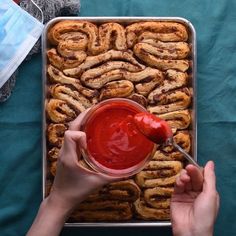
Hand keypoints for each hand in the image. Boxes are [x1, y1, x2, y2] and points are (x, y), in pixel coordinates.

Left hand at [27, 111, 116, 235]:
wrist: (60, 200)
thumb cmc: (76, 192)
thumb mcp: (96, 183)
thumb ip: (113, 177)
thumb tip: (129, 170)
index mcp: (69, 156)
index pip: (70, 134)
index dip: (81, 133)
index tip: (91, 141)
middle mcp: (65, 151)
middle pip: (70, 126)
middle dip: (82, 116)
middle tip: (96, 110)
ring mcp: (64, 151)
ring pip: (70, 130)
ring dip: (81, 122)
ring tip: (95, 117)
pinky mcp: (67, 154)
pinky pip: (73, 137)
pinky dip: (81, 130)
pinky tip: (91, 132)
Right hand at [171, 161, 219, 235]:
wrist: (191, 231)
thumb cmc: (205, 215)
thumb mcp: (211, 195)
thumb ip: (209, 177)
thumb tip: (211, 163)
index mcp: (207, 192)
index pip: (202, 176)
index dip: (198, 171)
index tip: (194, 166)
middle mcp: (197, 192)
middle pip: (192, 176)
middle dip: (191, 172)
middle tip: (189, 168)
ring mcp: (186, 194)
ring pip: (184, 179)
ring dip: (184, 176)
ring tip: (184, 178)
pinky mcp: (176, 196)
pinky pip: (177, 185)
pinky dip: (178, 181)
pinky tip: (180, 182)